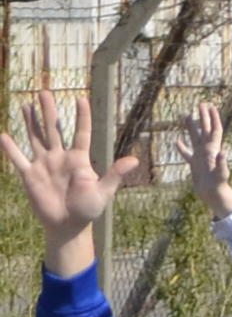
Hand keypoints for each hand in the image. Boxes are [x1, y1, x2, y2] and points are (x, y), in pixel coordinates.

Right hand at [7, 95, 133, 257]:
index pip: (81, 133)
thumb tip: (134, 160)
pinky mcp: (29, 176)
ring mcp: (44, 165)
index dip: (82, 117)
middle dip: (50, 111)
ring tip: (26, 104)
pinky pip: (18, 160)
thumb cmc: (89, 208)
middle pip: (54, 130)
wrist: (68, 225)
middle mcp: (60, 157)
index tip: (81, 99)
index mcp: (80, 159)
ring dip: (30, 122)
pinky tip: (3, 135)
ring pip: (36, 138)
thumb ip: (115, 174)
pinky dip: (10, 149)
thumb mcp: (104, 191)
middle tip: (45, 91)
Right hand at [180, 99, 228, 202]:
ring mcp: (201, 156)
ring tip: (186, 115)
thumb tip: (223, 152)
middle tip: (201, 104)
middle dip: (203, 117)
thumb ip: (222, 163)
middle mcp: (208, 150)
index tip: (211, 106)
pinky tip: (177, 141)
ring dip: (191, 127)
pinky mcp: (195, 164)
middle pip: (205, 129)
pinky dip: (182, 147)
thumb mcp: (221, 173)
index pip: (214, 130)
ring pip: (194, 138)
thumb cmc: (218, 184)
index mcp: (213, 149)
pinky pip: (187, 153)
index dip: (213, 118)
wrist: (213, 194)